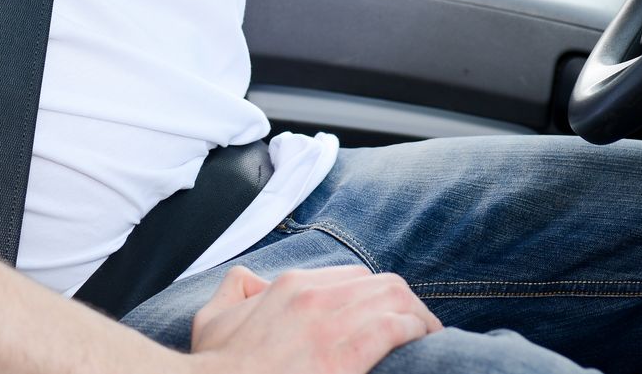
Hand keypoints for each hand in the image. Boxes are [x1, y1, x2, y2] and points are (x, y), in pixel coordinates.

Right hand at [188, 265, 440, 373]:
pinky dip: (418, 331)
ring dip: (418, 316)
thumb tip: (249, 281)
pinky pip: (398, 328)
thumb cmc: (216, 367)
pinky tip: (426, 343)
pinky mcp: (348, 353)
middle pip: (379, 284)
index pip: (350, 277)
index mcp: (289, 285)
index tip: (383, 317)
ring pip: (395, 299)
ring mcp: (331, 321)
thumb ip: (235, 291)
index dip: (373, 297)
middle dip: (403, 304)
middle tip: (416, 328)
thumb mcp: (212, 320)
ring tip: (429, 335)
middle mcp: (314, 295)